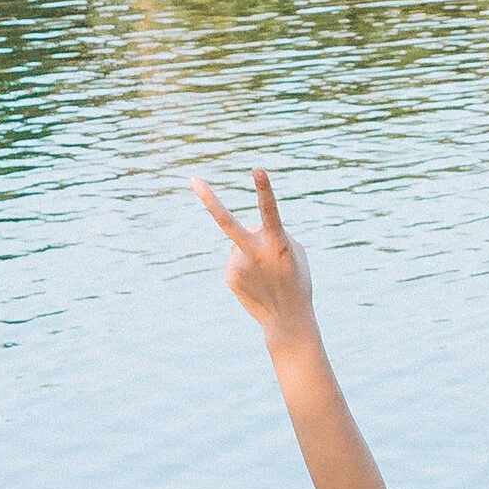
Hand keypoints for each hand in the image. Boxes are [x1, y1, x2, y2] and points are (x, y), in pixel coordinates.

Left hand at [193, 168, 316, 347]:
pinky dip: (246, 265)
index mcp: (278, 243)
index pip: (270, 210)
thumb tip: (247, 228)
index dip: (264, 189)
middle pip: (227, 222)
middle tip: (191, 179)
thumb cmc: (297, 279)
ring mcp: (238, 265)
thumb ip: (273, 233)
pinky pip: (236, 259)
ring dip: (252, 251)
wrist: (287, 319)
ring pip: (240, 243)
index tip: (256, 168)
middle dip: (209, 200)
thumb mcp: (295, 251)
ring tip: (267, 272)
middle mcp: (255, 252)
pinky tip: (257, 280)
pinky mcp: (230, 277)